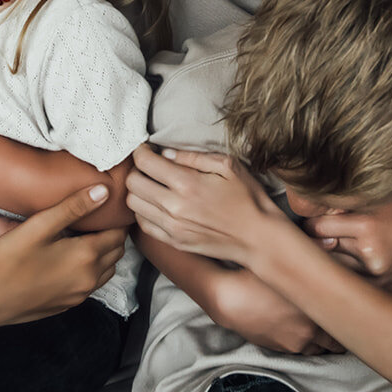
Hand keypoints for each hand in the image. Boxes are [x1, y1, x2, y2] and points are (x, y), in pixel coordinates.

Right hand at [0, 185, 127, 326]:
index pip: (118, 235)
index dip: (116, 220)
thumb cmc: (9, 259)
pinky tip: (70, 261)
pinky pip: (89, 285)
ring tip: (86, 238)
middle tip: (99, 220)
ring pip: (105, 271)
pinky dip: (90, 271)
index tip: (110, 209)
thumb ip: (74, 207)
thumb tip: (104, 191)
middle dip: (112, 235)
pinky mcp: (66, 305)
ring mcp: (78, 295)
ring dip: (103, 255)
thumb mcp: (41, 225)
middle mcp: (88, 279)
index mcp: (86, 256)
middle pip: (115, 253)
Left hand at [126, 144, 284, 264]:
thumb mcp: (227, 166)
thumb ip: (193, 157)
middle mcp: (174, 207)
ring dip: (139, 191)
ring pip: (134, 204)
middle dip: (137, 169)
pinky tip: (159, 204)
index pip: (145, 163)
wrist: (258, 238)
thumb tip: (165, 153)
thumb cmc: (247, 198)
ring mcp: (172, 228)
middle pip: (133, 183)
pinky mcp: (173, 242)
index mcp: (187, 184)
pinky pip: (143, 224)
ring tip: (152, 184)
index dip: (141, 151)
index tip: (146, 149)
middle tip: (149, 165)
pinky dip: (145, 211)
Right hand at [213, 267, 342, 354]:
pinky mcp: (280, 349)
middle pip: (335, 341)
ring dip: (321, 339)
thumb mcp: (286, 264)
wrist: (229, 300)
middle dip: (337, 331)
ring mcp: (295, 344)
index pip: (343, 321)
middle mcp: (310, 332)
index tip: (352, 309)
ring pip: (319, 349)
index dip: (348, 315)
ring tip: (320, 325)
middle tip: (339, 320)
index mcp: (316, 310)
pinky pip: (301, 351)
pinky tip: (300, 330)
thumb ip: (313, 255)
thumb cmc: (257, 278)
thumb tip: (332, 242)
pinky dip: (305, 343)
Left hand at [303, 200, 391, 287]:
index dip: (310, 225)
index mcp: (366, 225)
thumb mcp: (368, 202)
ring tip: (326, 251)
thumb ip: (338, 212)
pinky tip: (343, 266)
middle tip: (307, 240)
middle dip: (314, 244)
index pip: (319, 228)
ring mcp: (374, 270)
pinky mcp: (379, 283)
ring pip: (333, 267)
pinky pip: (349, 279)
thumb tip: (305, 225)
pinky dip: (342, 272)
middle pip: (323, 250)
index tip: (308, 225)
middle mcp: (369, 250)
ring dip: (326, 260)